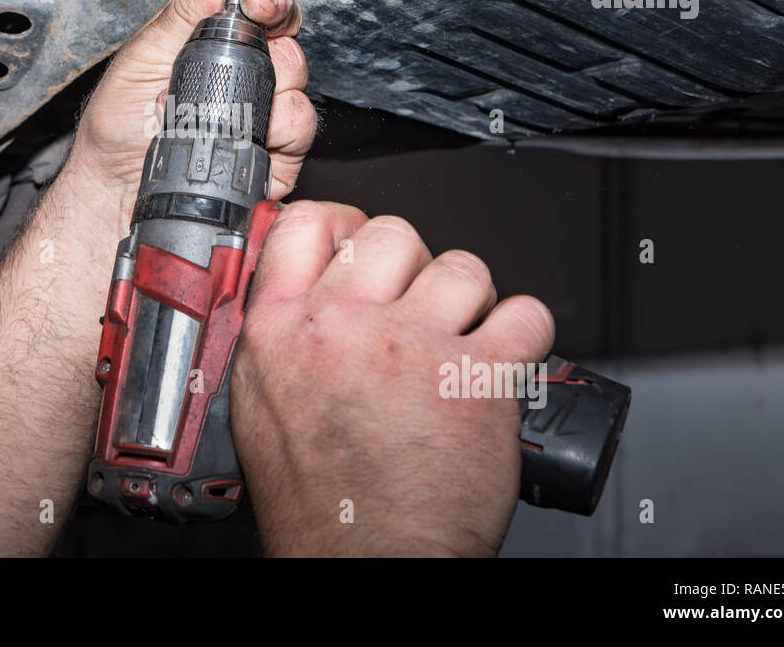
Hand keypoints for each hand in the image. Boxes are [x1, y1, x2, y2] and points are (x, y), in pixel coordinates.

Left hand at [67, 0, 314, 230]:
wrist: (116, 196)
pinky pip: (300, 128)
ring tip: (247, 84)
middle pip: (285, 23)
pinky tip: (261, 128)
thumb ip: (182, 11)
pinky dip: (285, 125)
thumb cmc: (117, 130)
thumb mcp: (140, 59)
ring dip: (282, 71)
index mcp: (206, 33)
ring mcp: (259, 106)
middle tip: (260, 4)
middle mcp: (240, 65)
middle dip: (278, 8)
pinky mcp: (272, 150)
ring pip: (298, 74)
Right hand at [232, 201, 554, 555]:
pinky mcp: (476, 376)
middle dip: (413, 265)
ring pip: (462, 268)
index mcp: (280, 329)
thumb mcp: (259, 405)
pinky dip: (524, 335)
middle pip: (391, 233)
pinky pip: (524, 315)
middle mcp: (342, 326)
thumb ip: (281, 336)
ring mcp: (411, 345)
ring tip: (460, 341)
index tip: (359, 239)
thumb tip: (305, 292)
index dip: (343, 223)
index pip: (306, 223)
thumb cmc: (318, 503)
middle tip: (416, 306)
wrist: (364, 560)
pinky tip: (502, 360)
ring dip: (470, 301)